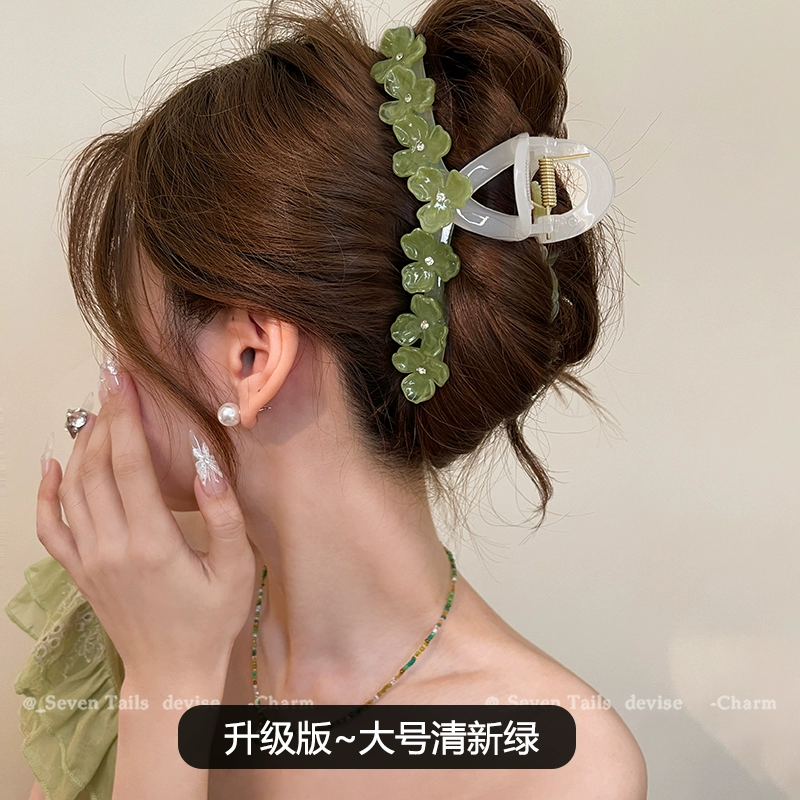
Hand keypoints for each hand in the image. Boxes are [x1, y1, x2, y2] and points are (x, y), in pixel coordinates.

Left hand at [36, 369, 255, 687]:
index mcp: (152, 542)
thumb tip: (207, 462)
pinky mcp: (80, 572)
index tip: (124, 381)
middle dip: (103, 418)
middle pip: (96, 467)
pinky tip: (51, 466)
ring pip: (73, 489)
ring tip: (97, 413)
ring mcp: (89, 561)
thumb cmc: (211, 622)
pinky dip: (45, 494)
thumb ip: (224, 513)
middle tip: (112, 383)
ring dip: (82, 446)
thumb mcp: (236, 569)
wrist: (172, 673)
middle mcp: (111, 547)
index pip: (130, 463)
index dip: (126, 417)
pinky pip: (51, 527)